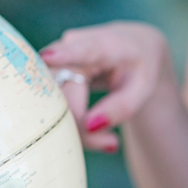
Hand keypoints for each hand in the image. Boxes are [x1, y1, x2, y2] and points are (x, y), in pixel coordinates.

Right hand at [40, 21, 177, 152]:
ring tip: (106, 139)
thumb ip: (119, 108)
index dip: (65, 55)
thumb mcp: (142, 89)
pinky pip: (50, 102)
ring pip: (51, 100)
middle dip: (81, 125)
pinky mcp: (46, 69)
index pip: (83, 50)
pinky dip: (68, 121)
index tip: (49, 57)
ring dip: (73, 127)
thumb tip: (90, 126)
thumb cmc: (138, 67)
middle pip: (64, 91)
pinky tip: (90, 127)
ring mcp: (56, 54)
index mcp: (105, 44)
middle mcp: (72, 44)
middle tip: (111, 144)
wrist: (132, 46)